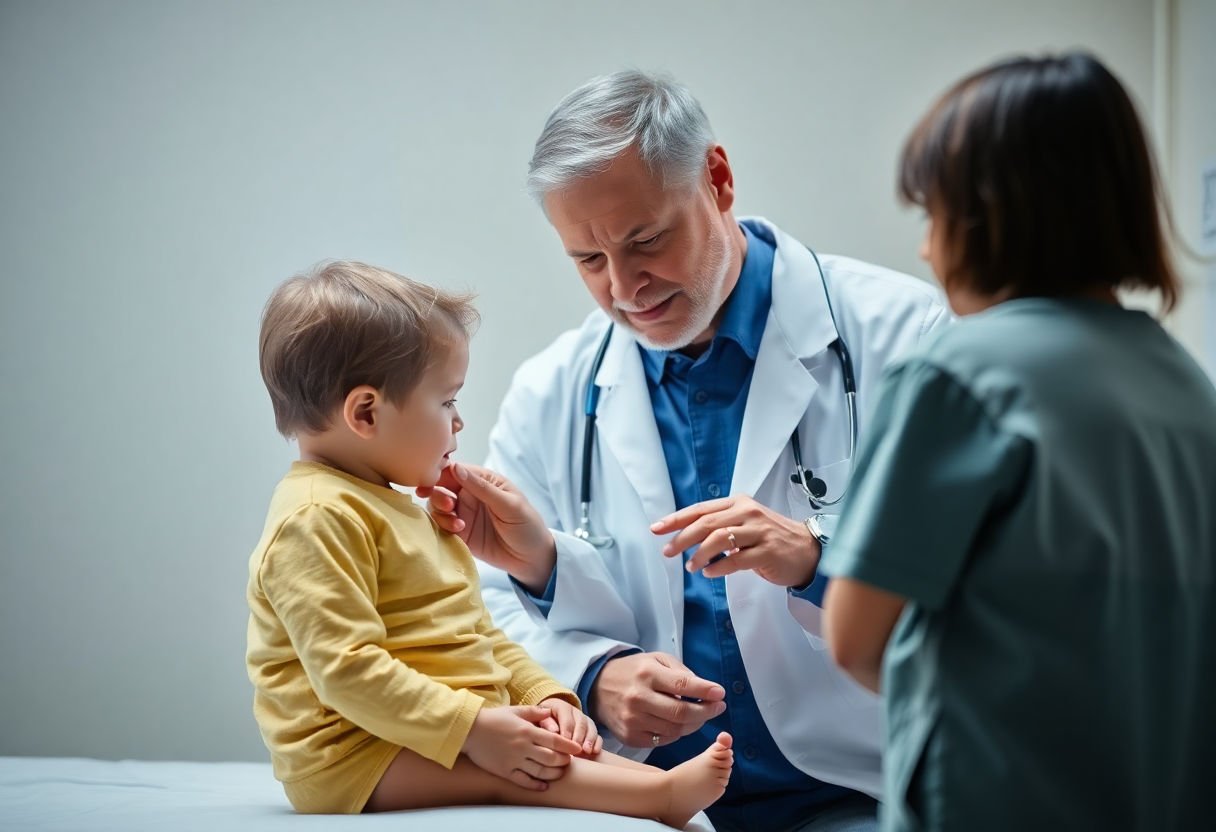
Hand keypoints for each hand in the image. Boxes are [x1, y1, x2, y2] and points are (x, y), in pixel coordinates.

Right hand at [416, 463, 555, 593]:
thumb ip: (481, 487)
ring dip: (441, 513)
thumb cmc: (527, 526)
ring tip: (458, 524)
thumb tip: (455, 467)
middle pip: (441, 487)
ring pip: (437, 507)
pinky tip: (458, 532)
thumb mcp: (509, 505)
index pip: (455, 470)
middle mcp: (470, 495)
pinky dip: (443, 528)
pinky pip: (441, 526)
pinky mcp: (459, 533)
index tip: (431, 483)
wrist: (532, 559)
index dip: (439, 474)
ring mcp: (463, 514)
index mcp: (483, 481)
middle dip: (437, 494)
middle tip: (449, 506)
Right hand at [462, 705, 582, 790]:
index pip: (555, 741)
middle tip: (568, 761)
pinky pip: (524, 781)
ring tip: (559, 773)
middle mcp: (523, 747)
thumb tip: (549, 712)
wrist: (470, 730)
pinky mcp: (505, 771)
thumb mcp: (515, 710)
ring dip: (553, 774)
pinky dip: (536, 785)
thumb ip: (534, 712)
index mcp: (527, 731)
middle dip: (563, 761)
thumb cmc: (493, 718)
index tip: (578, 749)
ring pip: (540, 772)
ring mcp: (514, 761)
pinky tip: (544, 786)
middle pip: (551, 758)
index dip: (569, 746)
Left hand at [538, 697, 602, 756]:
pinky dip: (597, 742)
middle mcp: (575, 712)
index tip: (565, 742)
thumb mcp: (538, 719)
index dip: (567, 729)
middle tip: (577, 749)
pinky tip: (595, 752)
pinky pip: (597, 734)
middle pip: (580, 722)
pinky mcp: (590, 729)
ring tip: (587, 751)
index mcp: (561, 706)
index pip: (566, 717)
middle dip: (579, 736)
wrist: (547, 718)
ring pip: (590, 727)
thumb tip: (554, 731)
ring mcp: (584, 720)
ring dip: (589, 740)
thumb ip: (545, 723)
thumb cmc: (540, 721)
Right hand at [590, 653, 725, 748]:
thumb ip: (681, 672)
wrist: (598, 687)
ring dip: (694, 724)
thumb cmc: (634, 672)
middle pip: (682, 712)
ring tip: (700, 715)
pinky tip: (679, 723)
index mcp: (646, 674)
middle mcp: (638, 698)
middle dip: (706, 711)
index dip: (705, 690)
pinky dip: (676, 733)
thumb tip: (706, 690)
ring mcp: (632, 720)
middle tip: (718, 707)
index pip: (682, 685)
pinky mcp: (630, 736)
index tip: (720, 693)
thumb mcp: (656, 660)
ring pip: (675, 730)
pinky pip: (663, 740)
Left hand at [651, 495, 820, 586]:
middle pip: (706, 523)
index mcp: (738, 503)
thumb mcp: (744, 523)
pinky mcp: (768, 551)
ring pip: (720, 539)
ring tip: (690, 566)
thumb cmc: (771, 538)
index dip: (676, 519)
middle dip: (682, 538)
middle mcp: (747, 513)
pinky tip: (709, 573)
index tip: (656, 528)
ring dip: (699, 554)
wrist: (807, 549)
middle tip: (668, 552)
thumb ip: (719, 525)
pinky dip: (719, 567)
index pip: (700, 509)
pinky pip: (737, 559)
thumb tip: (684, 536)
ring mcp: (759, 531)